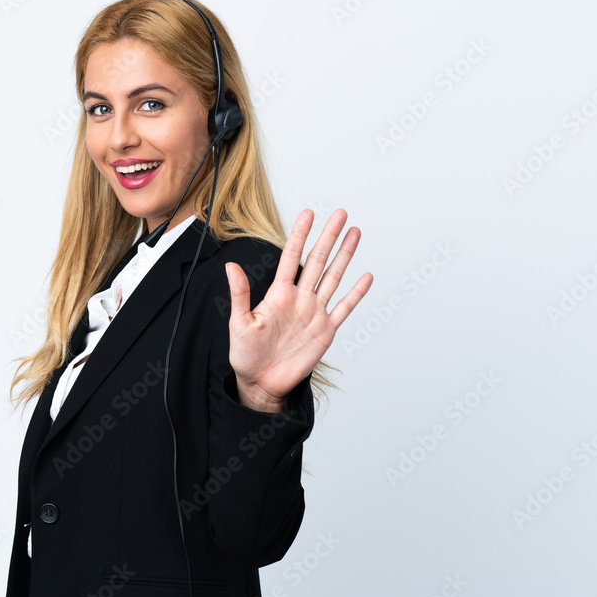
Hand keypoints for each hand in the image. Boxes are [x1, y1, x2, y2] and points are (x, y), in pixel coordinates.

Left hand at [224, 209, 372, 411]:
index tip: (307, 214)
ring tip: (354, 233)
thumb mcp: (239, 323)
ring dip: (344, 256)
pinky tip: (365, 276)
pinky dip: (356, 293)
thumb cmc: (246, 355)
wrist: (261, 383)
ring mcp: (314, 313)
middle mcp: (299, 299)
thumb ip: (240, 294)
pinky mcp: (325, 331)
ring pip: (334, 278)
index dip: (299, 235)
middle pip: (318, 261)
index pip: (291, 257)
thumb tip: (231, 266)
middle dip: (328, 236)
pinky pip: (344, 308)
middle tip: (339, 213)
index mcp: (278, 294)